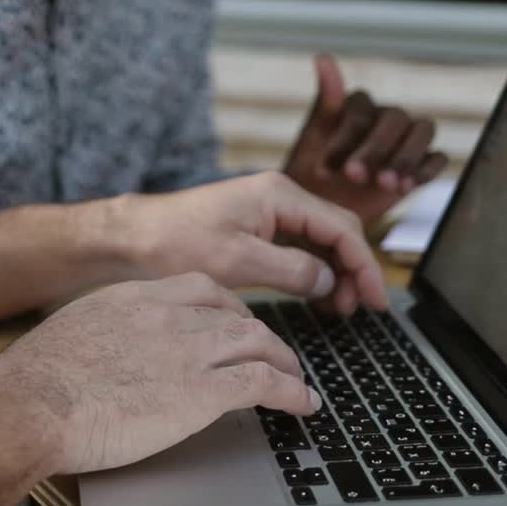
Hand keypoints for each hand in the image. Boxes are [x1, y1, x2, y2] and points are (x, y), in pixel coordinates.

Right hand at [0, 273, 319, 505]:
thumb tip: (102, 360)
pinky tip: (302, 404)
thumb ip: (102, 338)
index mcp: (136, 297)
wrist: (30, 402)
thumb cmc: (36, 382)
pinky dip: (292, 392)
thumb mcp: (73, 336)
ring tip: (296, 381)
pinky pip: (264, 383)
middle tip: (274, 355)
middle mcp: (169, 315)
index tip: (236, 323)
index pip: (201, 288)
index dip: (228, 308)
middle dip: (264, 336)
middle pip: (238, 315)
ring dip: (285, 364)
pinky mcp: (202, 391)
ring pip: (260, 343)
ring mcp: (189, 350)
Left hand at [113, 171, 387, 314]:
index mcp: (279, 195)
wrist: (130, 238)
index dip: (365, 266)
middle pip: (338, 231)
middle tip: (361, 310)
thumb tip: (329, 282)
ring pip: (320, 241)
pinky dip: (313, 271)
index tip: (376, 300)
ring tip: (339, 310)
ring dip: (336, 273)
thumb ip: (292, 270)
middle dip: (355, 269)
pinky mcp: (254, 230)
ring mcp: (266, 213)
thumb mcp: (237, 261)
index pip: (343, 229)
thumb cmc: (173, 243)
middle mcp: (278, 198)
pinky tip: (315, 296)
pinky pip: (298, 248)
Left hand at [283, 54, 447, 224]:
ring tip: (386, 185)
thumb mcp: (311, 141)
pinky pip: (437, 158)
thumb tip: (323, 56)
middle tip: (354, 178)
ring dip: (405, 157)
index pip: (361, 109)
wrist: (324, 213)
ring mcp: (407, 139)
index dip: (345, 138)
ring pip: (422, 131)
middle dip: (375, 150)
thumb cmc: (313, 174)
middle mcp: (386, 116)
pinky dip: (426, 170)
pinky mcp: (422, 164)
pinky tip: (407, 188)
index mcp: (358, 105)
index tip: (324, 167)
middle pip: (395, 118)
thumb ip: (325, 102)